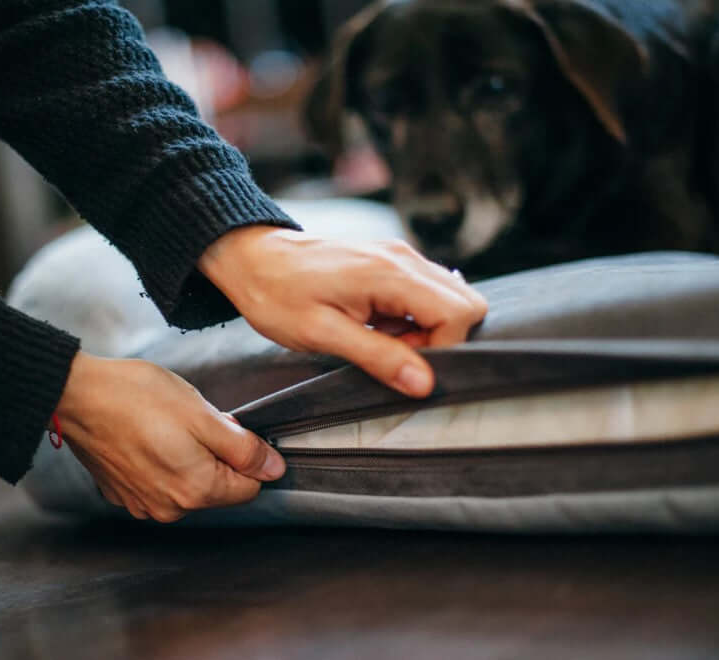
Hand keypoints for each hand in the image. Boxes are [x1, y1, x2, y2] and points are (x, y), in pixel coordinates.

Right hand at [53, 351, 285, 520]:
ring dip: (187, 457)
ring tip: (165, 426)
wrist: (77, 395)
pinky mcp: (124, 493)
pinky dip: (160, 461)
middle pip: (218, 487)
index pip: (249, 487)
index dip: (245, 454)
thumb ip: (243, 448)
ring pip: (189, 483)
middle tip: (191, 422)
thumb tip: (273, 469)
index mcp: (196, 490)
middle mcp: (170, 507)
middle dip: (215, 455)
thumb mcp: (203, 415)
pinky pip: (159, 481)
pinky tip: (146, 436)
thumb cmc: (136, 398)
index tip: (225, 430)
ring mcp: (144, 503)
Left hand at [198, 226, 487, 396]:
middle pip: (466, 302)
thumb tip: (424, 383)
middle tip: (394, 351)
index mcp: (390, 274)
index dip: (442, 348)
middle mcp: (403, 258)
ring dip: (426, 327)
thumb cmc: (278, 295)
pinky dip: (412, 316)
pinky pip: (425, 291)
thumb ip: (378, 357)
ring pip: (448, 297)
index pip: (459, 312)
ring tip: (379, 337)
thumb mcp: (322, 335)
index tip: (403, 362)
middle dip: (441, 338)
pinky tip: (376, 324)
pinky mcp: (390, 261)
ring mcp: (399, 256)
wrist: (253, 258)